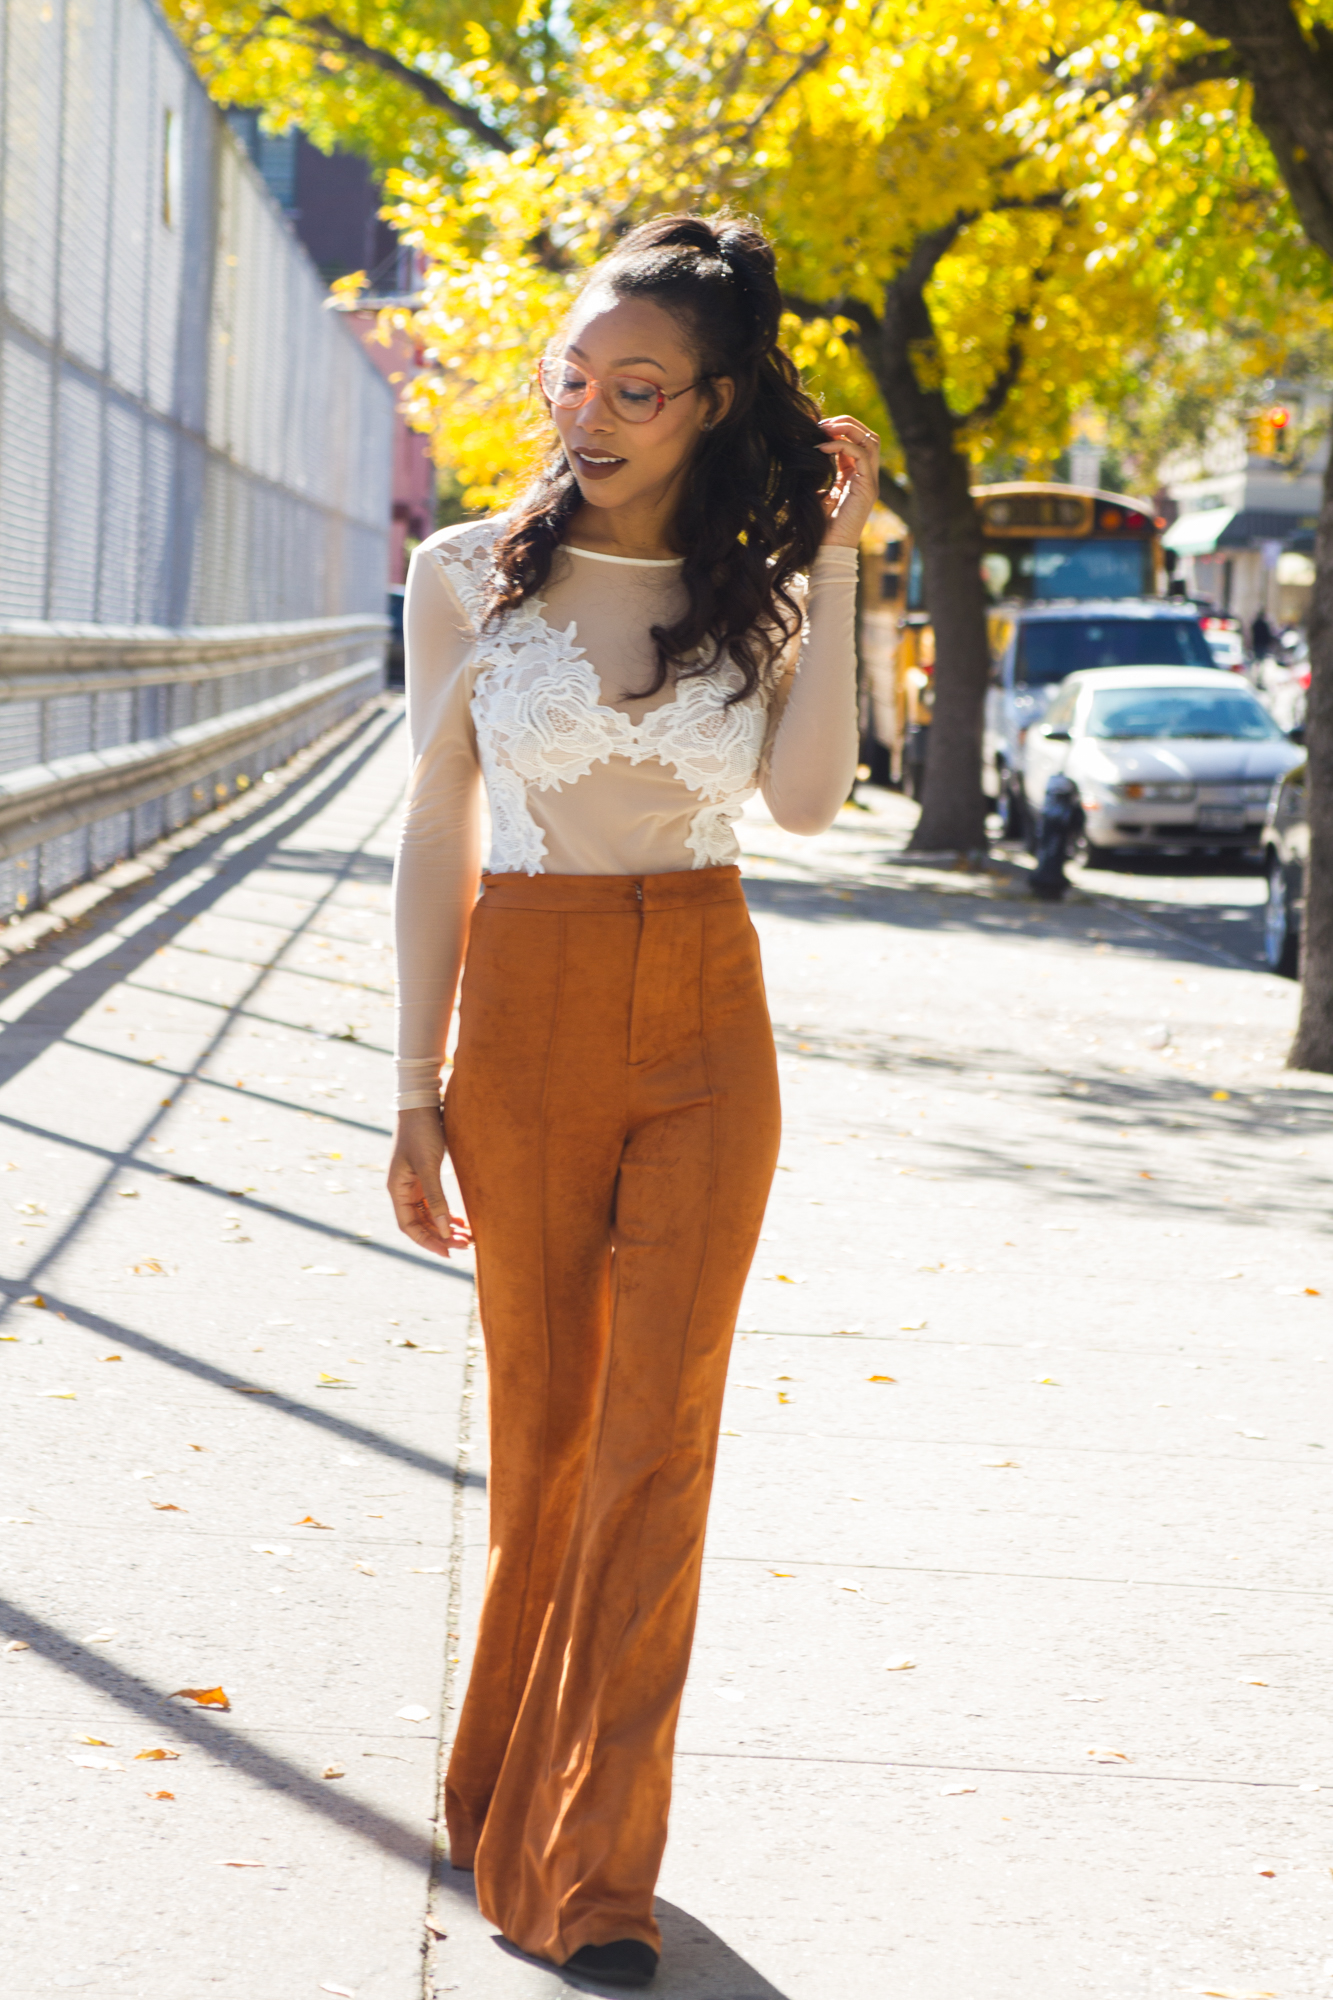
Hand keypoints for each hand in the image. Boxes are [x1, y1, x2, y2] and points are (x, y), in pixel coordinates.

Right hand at [388, 1106, 471, 1258]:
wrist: (422, 1104)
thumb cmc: (421, 1132)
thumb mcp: (428, 1165)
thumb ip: (436, 1197)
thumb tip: (443, 1229)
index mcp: (396, 1189)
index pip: (409, 1226)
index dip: (427, 1242)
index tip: (449, 1252)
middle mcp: (402, 1190)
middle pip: (420, 1223)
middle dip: (441, 1236)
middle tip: (465, 1245)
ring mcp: (413, 1183)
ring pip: (428, 1214)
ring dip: (444, 1226)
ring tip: (466, 1236)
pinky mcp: (424, 1175)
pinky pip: (434, 1202)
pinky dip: (446, 1212)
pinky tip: (460, 1220)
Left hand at [817, 416, 880, 548]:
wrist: (828, 550)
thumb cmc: (819, 526)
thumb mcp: (817, 493)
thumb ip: (818, 474)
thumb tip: (805, 454)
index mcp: (856, 477)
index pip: (857, 442)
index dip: (839, 429)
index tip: (816, 428)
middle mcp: (867, 477)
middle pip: (868, 436)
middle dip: (846, 424)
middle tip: (821, 424)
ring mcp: (871, 482)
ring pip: (870, 440)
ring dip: (848, 429)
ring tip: (824, 429)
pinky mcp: (868, 488)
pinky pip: (861, 455)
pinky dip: (842, 445)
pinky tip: (822, 447)